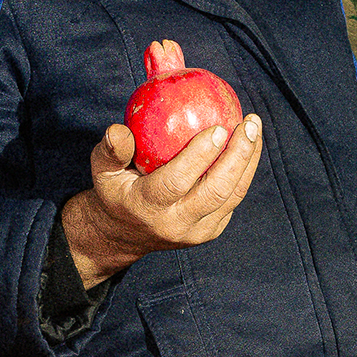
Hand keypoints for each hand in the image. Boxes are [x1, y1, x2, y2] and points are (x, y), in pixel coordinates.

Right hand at [61, 115, 261, 287]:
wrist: (124, 234)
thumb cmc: (116, 190)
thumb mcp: (102, 170)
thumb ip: (110, 150)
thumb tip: (118, 130)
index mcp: (146, 207)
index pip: (176, 182)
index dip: (199, 157)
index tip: (218, 128)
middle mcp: (175, 223)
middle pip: (215, 191)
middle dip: (237, 156)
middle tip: (249, 123)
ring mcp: (196, 231)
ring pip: (231, 196)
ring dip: (248, 161)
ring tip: (254, 128)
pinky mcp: (210, 231)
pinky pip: (233, 199)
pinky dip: (245, 171)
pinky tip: (249, 144)